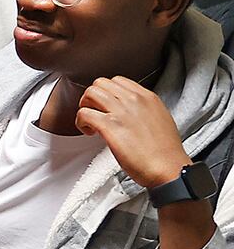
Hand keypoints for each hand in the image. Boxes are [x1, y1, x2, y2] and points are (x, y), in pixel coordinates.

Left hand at [75, 76, 189, 188]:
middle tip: (95, 112)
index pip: (118, 81)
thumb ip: (143, 110)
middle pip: (101, 83)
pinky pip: (84, 113)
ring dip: (85, 106)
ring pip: (90, 93)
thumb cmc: (165, 151)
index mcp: (147, 97)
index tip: (106, 105)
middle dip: (93, 97)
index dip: (107, 92)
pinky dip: (80, 122)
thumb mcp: (160, 119)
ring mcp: (120, 111)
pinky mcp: (109, 126)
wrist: (168, 167)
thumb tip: (128, 111)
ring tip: (90, 122)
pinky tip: (88, 132)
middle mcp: (133, 100)